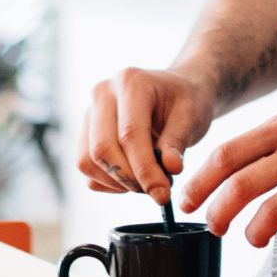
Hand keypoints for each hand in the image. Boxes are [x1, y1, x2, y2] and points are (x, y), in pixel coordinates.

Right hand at [80, 65, 215, 206]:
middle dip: (130, 180)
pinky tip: (135, 176)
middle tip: (158, 191)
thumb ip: (178, 143)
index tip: (162, 194)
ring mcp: (90, 112)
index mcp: (131, 82)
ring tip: (149, 181)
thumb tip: (170, 169)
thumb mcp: (192, 117)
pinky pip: (87, 168)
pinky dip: (109, 182)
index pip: (130, 134)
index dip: (144, 169)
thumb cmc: (186, 101)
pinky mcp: (85, 133)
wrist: (177, 92)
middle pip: (102, 149)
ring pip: (88, 162)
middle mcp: (103, 93)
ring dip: (117, 183)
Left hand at [179, 87, 276, 254]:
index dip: (201, 181)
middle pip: (240, 185)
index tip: (189, 201)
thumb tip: (235, 165)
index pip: (227, 153)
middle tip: (213, 228)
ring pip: (271, 212)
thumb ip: (274, 139)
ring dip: (253, 233)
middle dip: (217, 213)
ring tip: (254, 239)